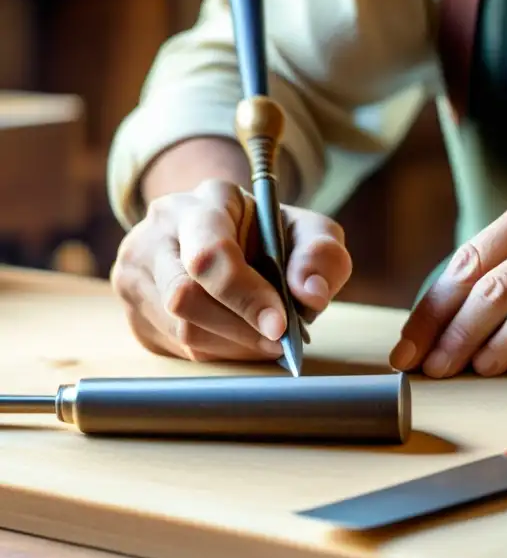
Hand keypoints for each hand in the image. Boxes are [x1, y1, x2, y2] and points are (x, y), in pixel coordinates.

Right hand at [111, 179, 351, 361]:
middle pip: (185, 298)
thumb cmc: (268, 233)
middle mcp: (155, 234)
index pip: (209, 255)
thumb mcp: (306, 230)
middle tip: (279, 342)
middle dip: (240, 329)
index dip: (245, 296)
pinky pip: (176, 347)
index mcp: (199, 204)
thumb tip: (313, 295)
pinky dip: (218, 352)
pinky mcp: (135, 311)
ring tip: (267, 341)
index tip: (280, 326)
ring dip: (233, 346)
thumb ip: (321, 254)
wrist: (221, 233)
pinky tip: (241, 340)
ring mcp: (136, 274)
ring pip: (180, 329)